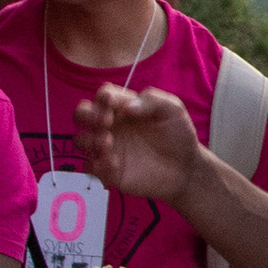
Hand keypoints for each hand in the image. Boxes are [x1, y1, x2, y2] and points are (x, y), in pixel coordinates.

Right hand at [75, 84, 202, 204]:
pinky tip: (115, 165)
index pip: (102, 96)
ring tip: (109, 145)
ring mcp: (108, 148)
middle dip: (87, 116)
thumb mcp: (172, 109)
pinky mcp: (108, 170)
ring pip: (80, 141)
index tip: (111, 103)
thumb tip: (127, 107)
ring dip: (89, 141)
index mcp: (123, 107)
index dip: (102, 98)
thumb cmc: (178, 134)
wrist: (186, 167)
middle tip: (106, 123)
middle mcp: (110, 126)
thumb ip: (152, 100)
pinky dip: (97, 165)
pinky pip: (90, 167)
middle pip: (81, 115)